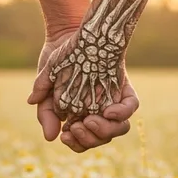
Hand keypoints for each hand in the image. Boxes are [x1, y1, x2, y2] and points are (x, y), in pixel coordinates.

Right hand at [28, 28, 139, 151]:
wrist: (70, 33)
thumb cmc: (57, 60)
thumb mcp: (47, 86)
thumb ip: (46, 111)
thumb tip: (50, 138)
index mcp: (80, 116)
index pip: (83, 142)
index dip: (77, 144)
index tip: (66, 134)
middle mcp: (98, 112)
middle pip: (102, 139)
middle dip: (89, 138)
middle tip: (78, 125)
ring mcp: (112, 100)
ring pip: (119, 128)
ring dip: (105, 130)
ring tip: (90, 120)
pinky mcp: (123, 88)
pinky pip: (131, 107)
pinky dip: (122, 113)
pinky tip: (109, 111)